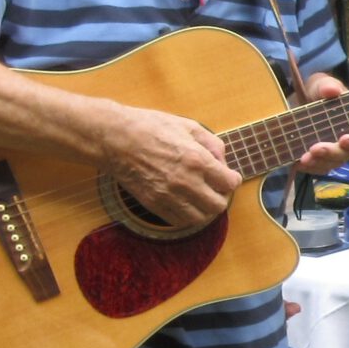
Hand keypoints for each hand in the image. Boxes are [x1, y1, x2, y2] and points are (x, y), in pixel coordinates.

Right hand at [99, 103, 243, 228]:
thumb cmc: (150, 127)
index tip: (229, 177)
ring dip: (205, 210)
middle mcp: (186, 182)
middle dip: (222, 197)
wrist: (116, 138)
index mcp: (197, 160)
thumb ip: (211, 143)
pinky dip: (186, 216)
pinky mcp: (153, 204)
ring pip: (199, 218)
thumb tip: (223, 160)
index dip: (233, 180)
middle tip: (217, 189)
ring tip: (201, 198)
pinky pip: (178, 221)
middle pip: (218, 205)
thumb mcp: (187, 126)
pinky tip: (185, 204)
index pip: (229, 183)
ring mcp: (168, 196)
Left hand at [288, 73, 348, 172]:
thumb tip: (332, 90)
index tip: (345, 139)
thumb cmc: (320, 92)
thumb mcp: (323, 84)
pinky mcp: (319, 160)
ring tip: (304, 157)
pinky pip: (316, 167)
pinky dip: (308, 166)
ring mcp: (335, 153)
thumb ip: (329, 86)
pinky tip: (298, 162)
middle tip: (317, 148)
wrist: (301, 102)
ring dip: (318, 162)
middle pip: (348, 155)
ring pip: (331, 164)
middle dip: (333, 153)